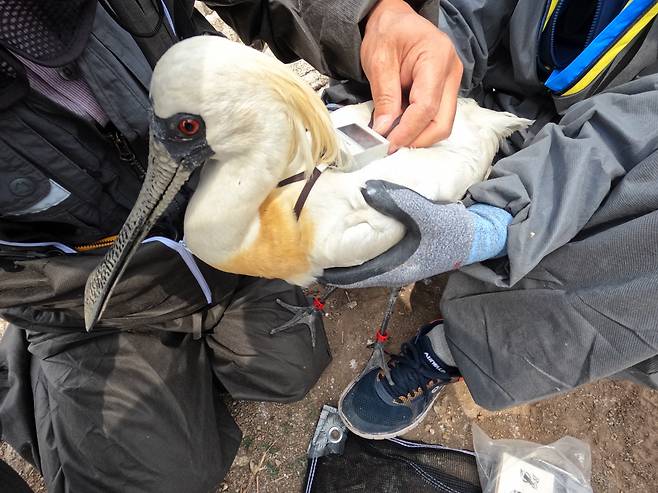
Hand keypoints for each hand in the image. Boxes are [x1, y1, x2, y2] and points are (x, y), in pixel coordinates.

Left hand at [320, 181, 511, 287]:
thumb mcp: (427, 214)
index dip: (330, 271)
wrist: (481, 235)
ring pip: (365, 260)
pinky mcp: (405, 251)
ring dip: (348, 251)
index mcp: (394, 269)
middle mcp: (393, 269)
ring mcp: (400, 261)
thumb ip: (397, 202)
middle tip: (311, 243)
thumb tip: (365, 189)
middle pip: (355, 270)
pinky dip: (362, 242)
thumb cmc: (455, 232)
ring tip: (327, 234)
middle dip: (334, 261)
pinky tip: (355, 225)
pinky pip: (376, 250)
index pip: (352, 277)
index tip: (309, 261)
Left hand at [361, 0, 462, 151]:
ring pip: (442, 124)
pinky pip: (436, 117)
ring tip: (393, 137)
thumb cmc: (388, 33)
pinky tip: (400, 128)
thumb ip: (384, 96)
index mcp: (437, 58)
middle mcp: (451, 73)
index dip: (408, 131)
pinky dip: (418, 127)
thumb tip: (383, 130)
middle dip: (417, 140)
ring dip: (417, 136)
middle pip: (442, 122)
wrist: (395, 19)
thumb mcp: (379, 60)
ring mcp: (451, 83)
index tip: (388, 144)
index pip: (426, 107)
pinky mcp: (444, 91)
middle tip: (390, 147)